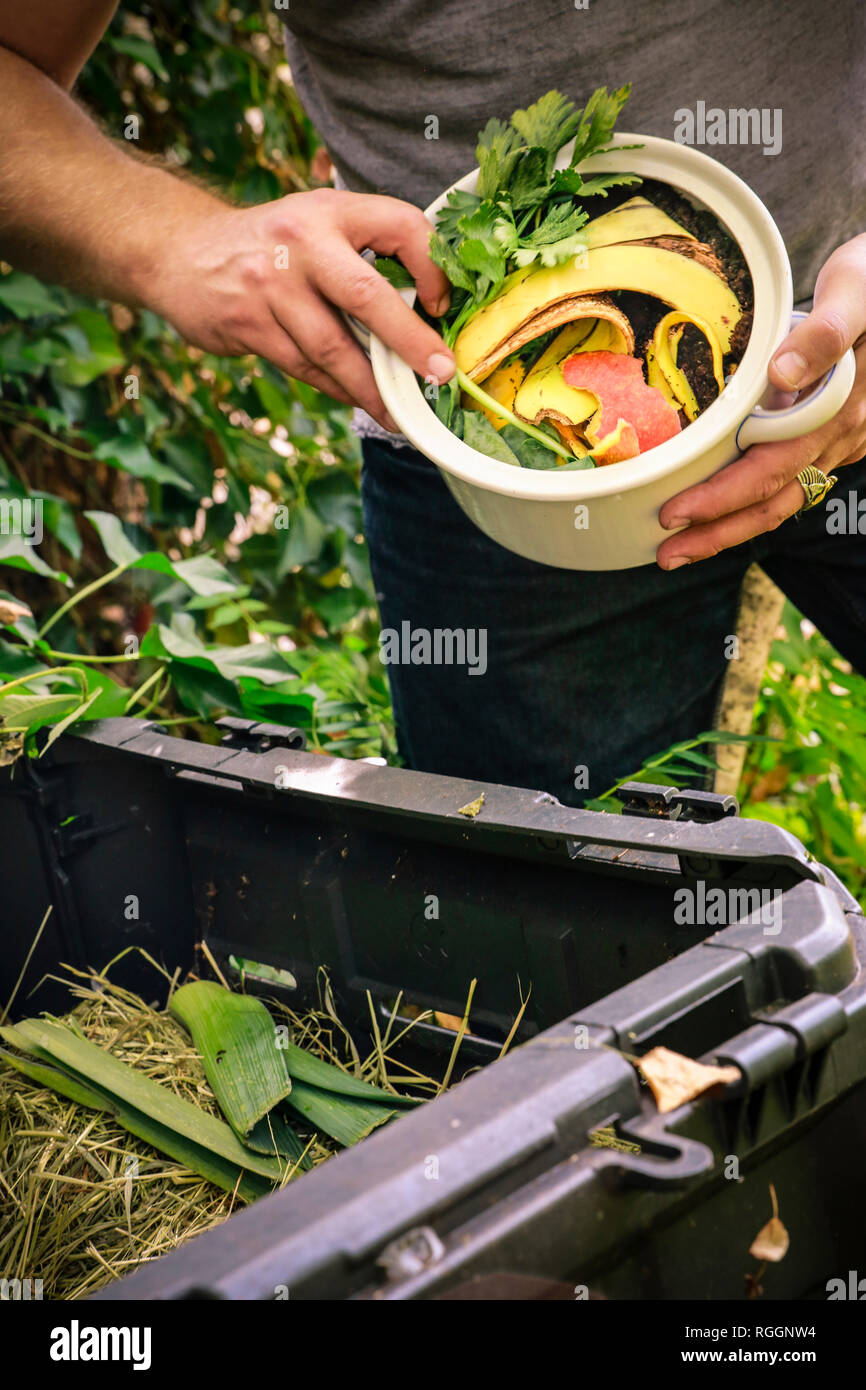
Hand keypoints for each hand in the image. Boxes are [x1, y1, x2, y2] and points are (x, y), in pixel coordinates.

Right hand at [146, 188, 453, 429]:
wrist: (179, 250)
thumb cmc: (270, 245)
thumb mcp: (316, 224)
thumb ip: (364, 254)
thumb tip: (426, 310)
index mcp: (330, 211)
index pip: (400, 225)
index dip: (431, 266)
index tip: (441, 304)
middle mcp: (301, 243)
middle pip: (366, 295)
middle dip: (409, 340)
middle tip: (441, 373)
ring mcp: (270, 285)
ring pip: (332, 347)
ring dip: (370, 386)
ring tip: (399, 412)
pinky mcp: (247, 323)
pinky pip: (303, 366)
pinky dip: (336, 388)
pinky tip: (358, 399)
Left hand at [657, 235, 865, 568]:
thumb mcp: (853, 291)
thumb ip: (823, 334)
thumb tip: (781, 374)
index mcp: (837, 409)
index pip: (770, 470)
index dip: (720, 499)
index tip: (673, 514)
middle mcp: (840, 435)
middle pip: (773, 501)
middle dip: (716, 532)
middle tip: (666, 554)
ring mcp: (841, 440)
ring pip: (784, 500)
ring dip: (732, 528)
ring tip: (682, 547)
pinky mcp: (836, 435)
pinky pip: (793, 482)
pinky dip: (753, 504)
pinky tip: (720, 512)